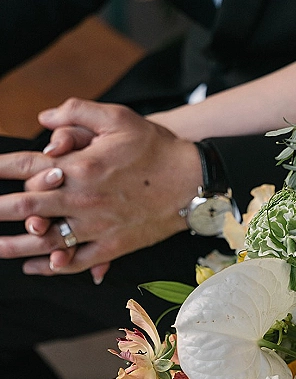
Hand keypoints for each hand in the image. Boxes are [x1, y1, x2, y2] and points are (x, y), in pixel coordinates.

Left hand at [0, 98, 202, 275]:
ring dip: (16, 245)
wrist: (192, 182)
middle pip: (27, 207)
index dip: (0, 167)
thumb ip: (76, 112)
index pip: (27, 166)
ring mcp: (97, 226)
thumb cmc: (156, 147)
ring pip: (46, 240)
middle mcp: (82, 199)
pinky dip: (52, 266)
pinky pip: (76, 261)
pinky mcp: (113, 246)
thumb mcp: (117, 117)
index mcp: (80, 166)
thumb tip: (43, 117)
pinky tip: (33, 266)